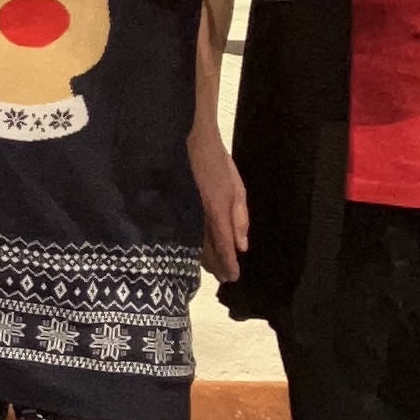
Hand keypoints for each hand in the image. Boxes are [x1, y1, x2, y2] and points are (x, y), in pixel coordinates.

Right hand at [189, 121, 247, 282]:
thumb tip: (242, 246)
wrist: (190, 141)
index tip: (233, 278)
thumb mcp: (237, 188)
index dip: (228, 263)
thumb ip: (240, 217)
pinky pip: (185, 232)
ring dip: (204, 259)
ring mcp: (186, 212)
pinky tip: (194, 251)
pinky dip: (192, 245)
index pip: (223, 244)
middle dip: (216, 265)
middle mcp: (200, 215)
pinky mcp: (176, 208)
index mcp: (217, 209)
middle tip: (224, 279)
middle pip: (207, 249)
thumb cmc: (217, 163)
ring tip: (212, 270)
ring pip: (194, 244)